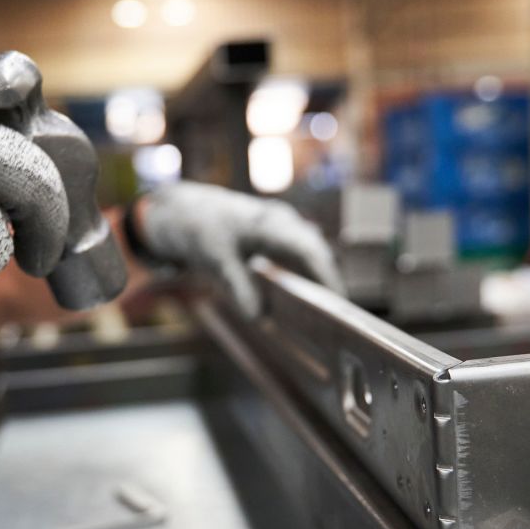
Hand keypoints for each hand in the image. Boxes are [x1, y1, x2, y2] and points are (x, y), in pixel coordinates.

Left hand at [137, 182, 343, 316]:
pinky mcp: (281, 236)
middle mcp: (284, 221)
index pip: (309, 250)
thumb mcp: (216, 258)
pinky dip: (307, 277)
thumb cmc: (203, 228)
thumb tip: (259, 318)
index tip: (338, 303)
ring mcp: (285, 227)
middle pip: (316, 253)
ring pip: (311, 255)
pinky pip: (302, 257)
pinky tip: (309, 302)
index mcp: (270, 222)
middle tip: (339, 320)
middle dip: (329, 282)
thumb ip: (238, 286)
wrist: (190, 209)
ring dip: (320, 281)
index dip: (326, 276)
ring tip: (329, 316)